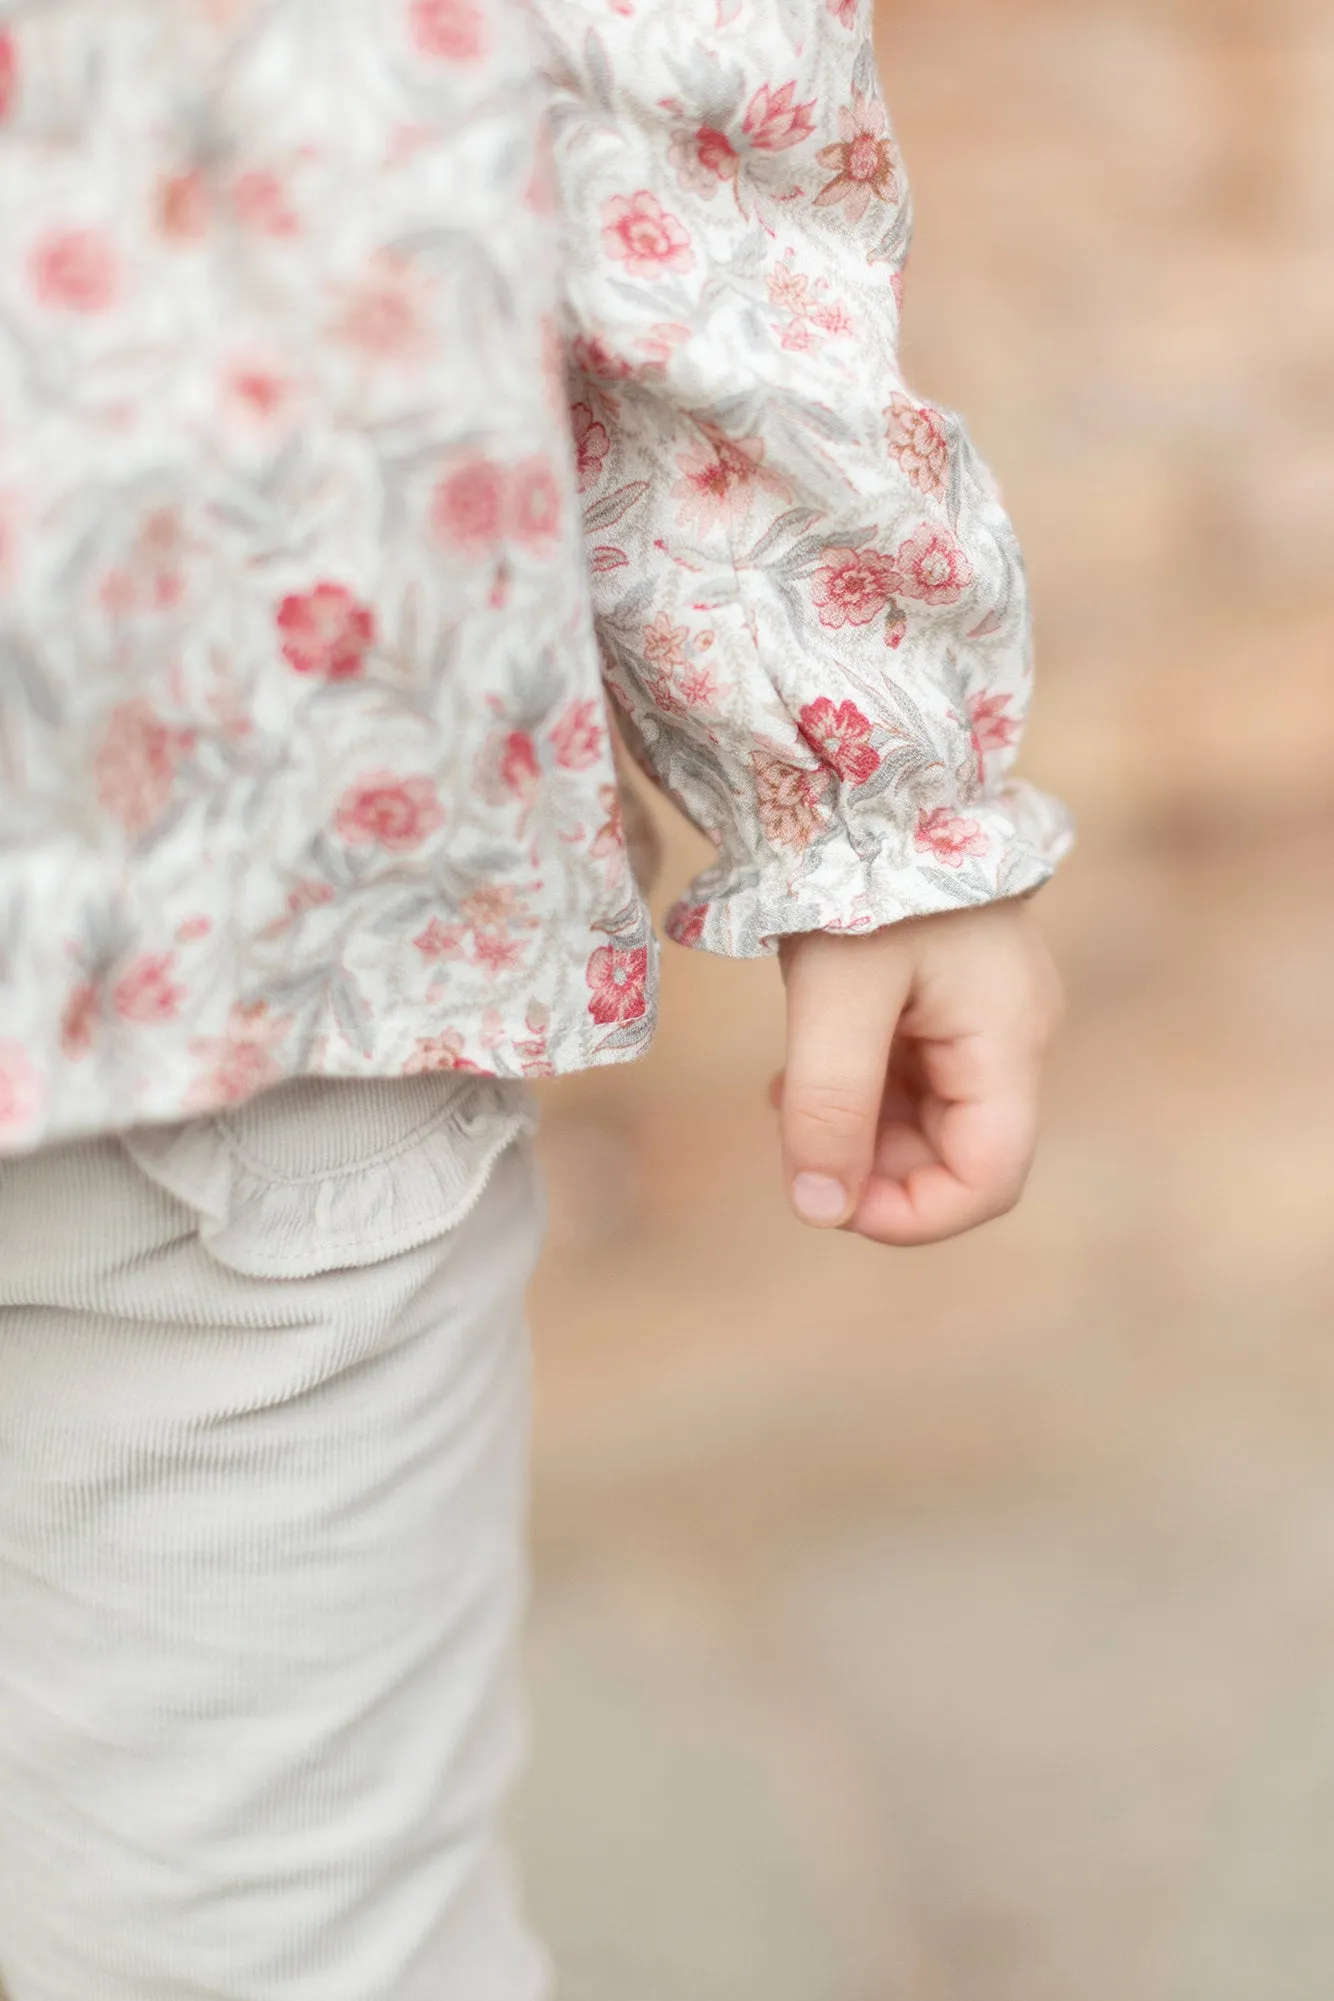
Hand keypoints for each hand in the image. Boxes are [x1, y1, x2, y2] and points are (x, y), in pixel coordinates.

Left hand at [774, 900, 1062, 1245]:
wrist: (867, 768)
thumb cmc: (861, 868)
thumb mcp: (836, 994)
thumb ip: (830, 1105)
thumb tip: (818, 1208)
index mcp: (1007, 1039)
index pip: (989, 1179)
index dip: (915, 1216)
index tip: (831, 1205)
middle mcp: (1010, 1034)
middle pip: (956, 1153)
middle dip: (874, 1168)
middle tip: (793, 1141)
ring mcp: (981, 1013)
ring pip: (927, 1118)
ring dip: (858, 1130)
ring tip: (787, 1097)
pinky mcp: (945, 994)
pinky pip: (910, 1074)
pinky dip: (857, 1091)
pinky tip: (799, 1074)